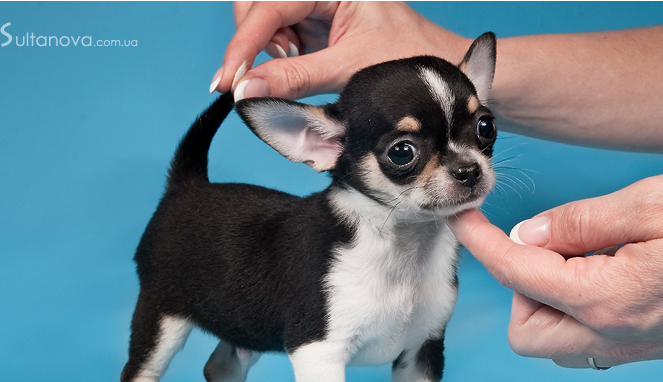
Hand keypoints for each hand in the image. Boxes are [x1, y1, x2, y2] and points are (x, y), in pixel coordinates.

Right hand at [211, 1, 470, 99]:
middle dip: (258, 40)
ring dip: (272, 49)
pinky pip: (278, 36)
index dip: (243, 44)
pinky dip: (282, 56)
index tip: (227, 80)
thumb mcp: (347, 69)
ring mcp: (315, 5)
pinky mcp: (314, 24)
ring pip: (263, 22)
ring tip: (307, 63)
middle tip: (286, 64)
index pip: (269, 6)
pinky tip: (306, 62)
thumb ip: (294, 79)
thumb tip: (247, 91)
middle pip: (256, 6)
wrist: (434, 72)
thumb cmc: (406, 60)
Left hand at [449, 169, 662, 368]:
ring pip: (557, 341)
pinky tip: (609, 270)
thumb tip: (528, 236)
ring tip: (586, 254)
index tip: (464, 220)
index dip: (482, 243)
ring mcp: (638, 347)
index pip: (517, 273)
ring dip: (549, 300)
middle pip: (526, 332)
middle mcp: (616, 336)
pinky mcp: (656, 346)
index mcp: (607, 299)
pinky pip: (592, 339)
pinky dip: (580, 308)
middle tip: (551, 245)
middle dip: (520, 288)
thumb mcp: (652, 202)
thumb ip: (579, 224)